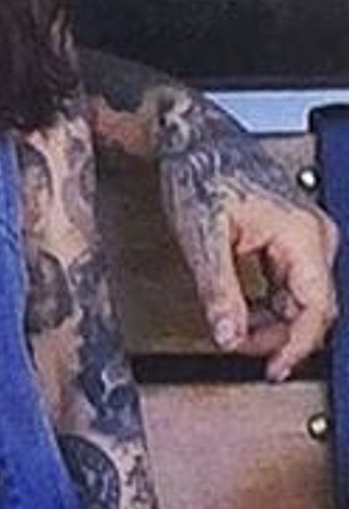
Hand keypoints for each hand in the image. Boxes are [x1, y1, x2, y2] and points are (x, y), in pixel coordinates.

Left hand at [159, 129, 338, 380]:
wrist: (192, 140)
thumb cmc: (199, 171)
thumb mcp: (201, 236)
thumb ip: (218, 289)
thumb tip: (228, 334)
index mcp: (303, 233)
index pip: (317, 308)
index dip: (294, 345)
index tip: (273, 368)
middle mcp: (314, 234)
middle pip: (313, 307)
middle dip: (278, 335)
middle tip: (239, 347)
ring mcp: (305, 235)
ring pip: (302, 298)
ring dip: (272, 321)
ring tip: (234, 329)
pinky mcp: (291, 237)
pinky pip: (290, 284)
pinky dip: (267, 303)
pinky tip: (241, 310)